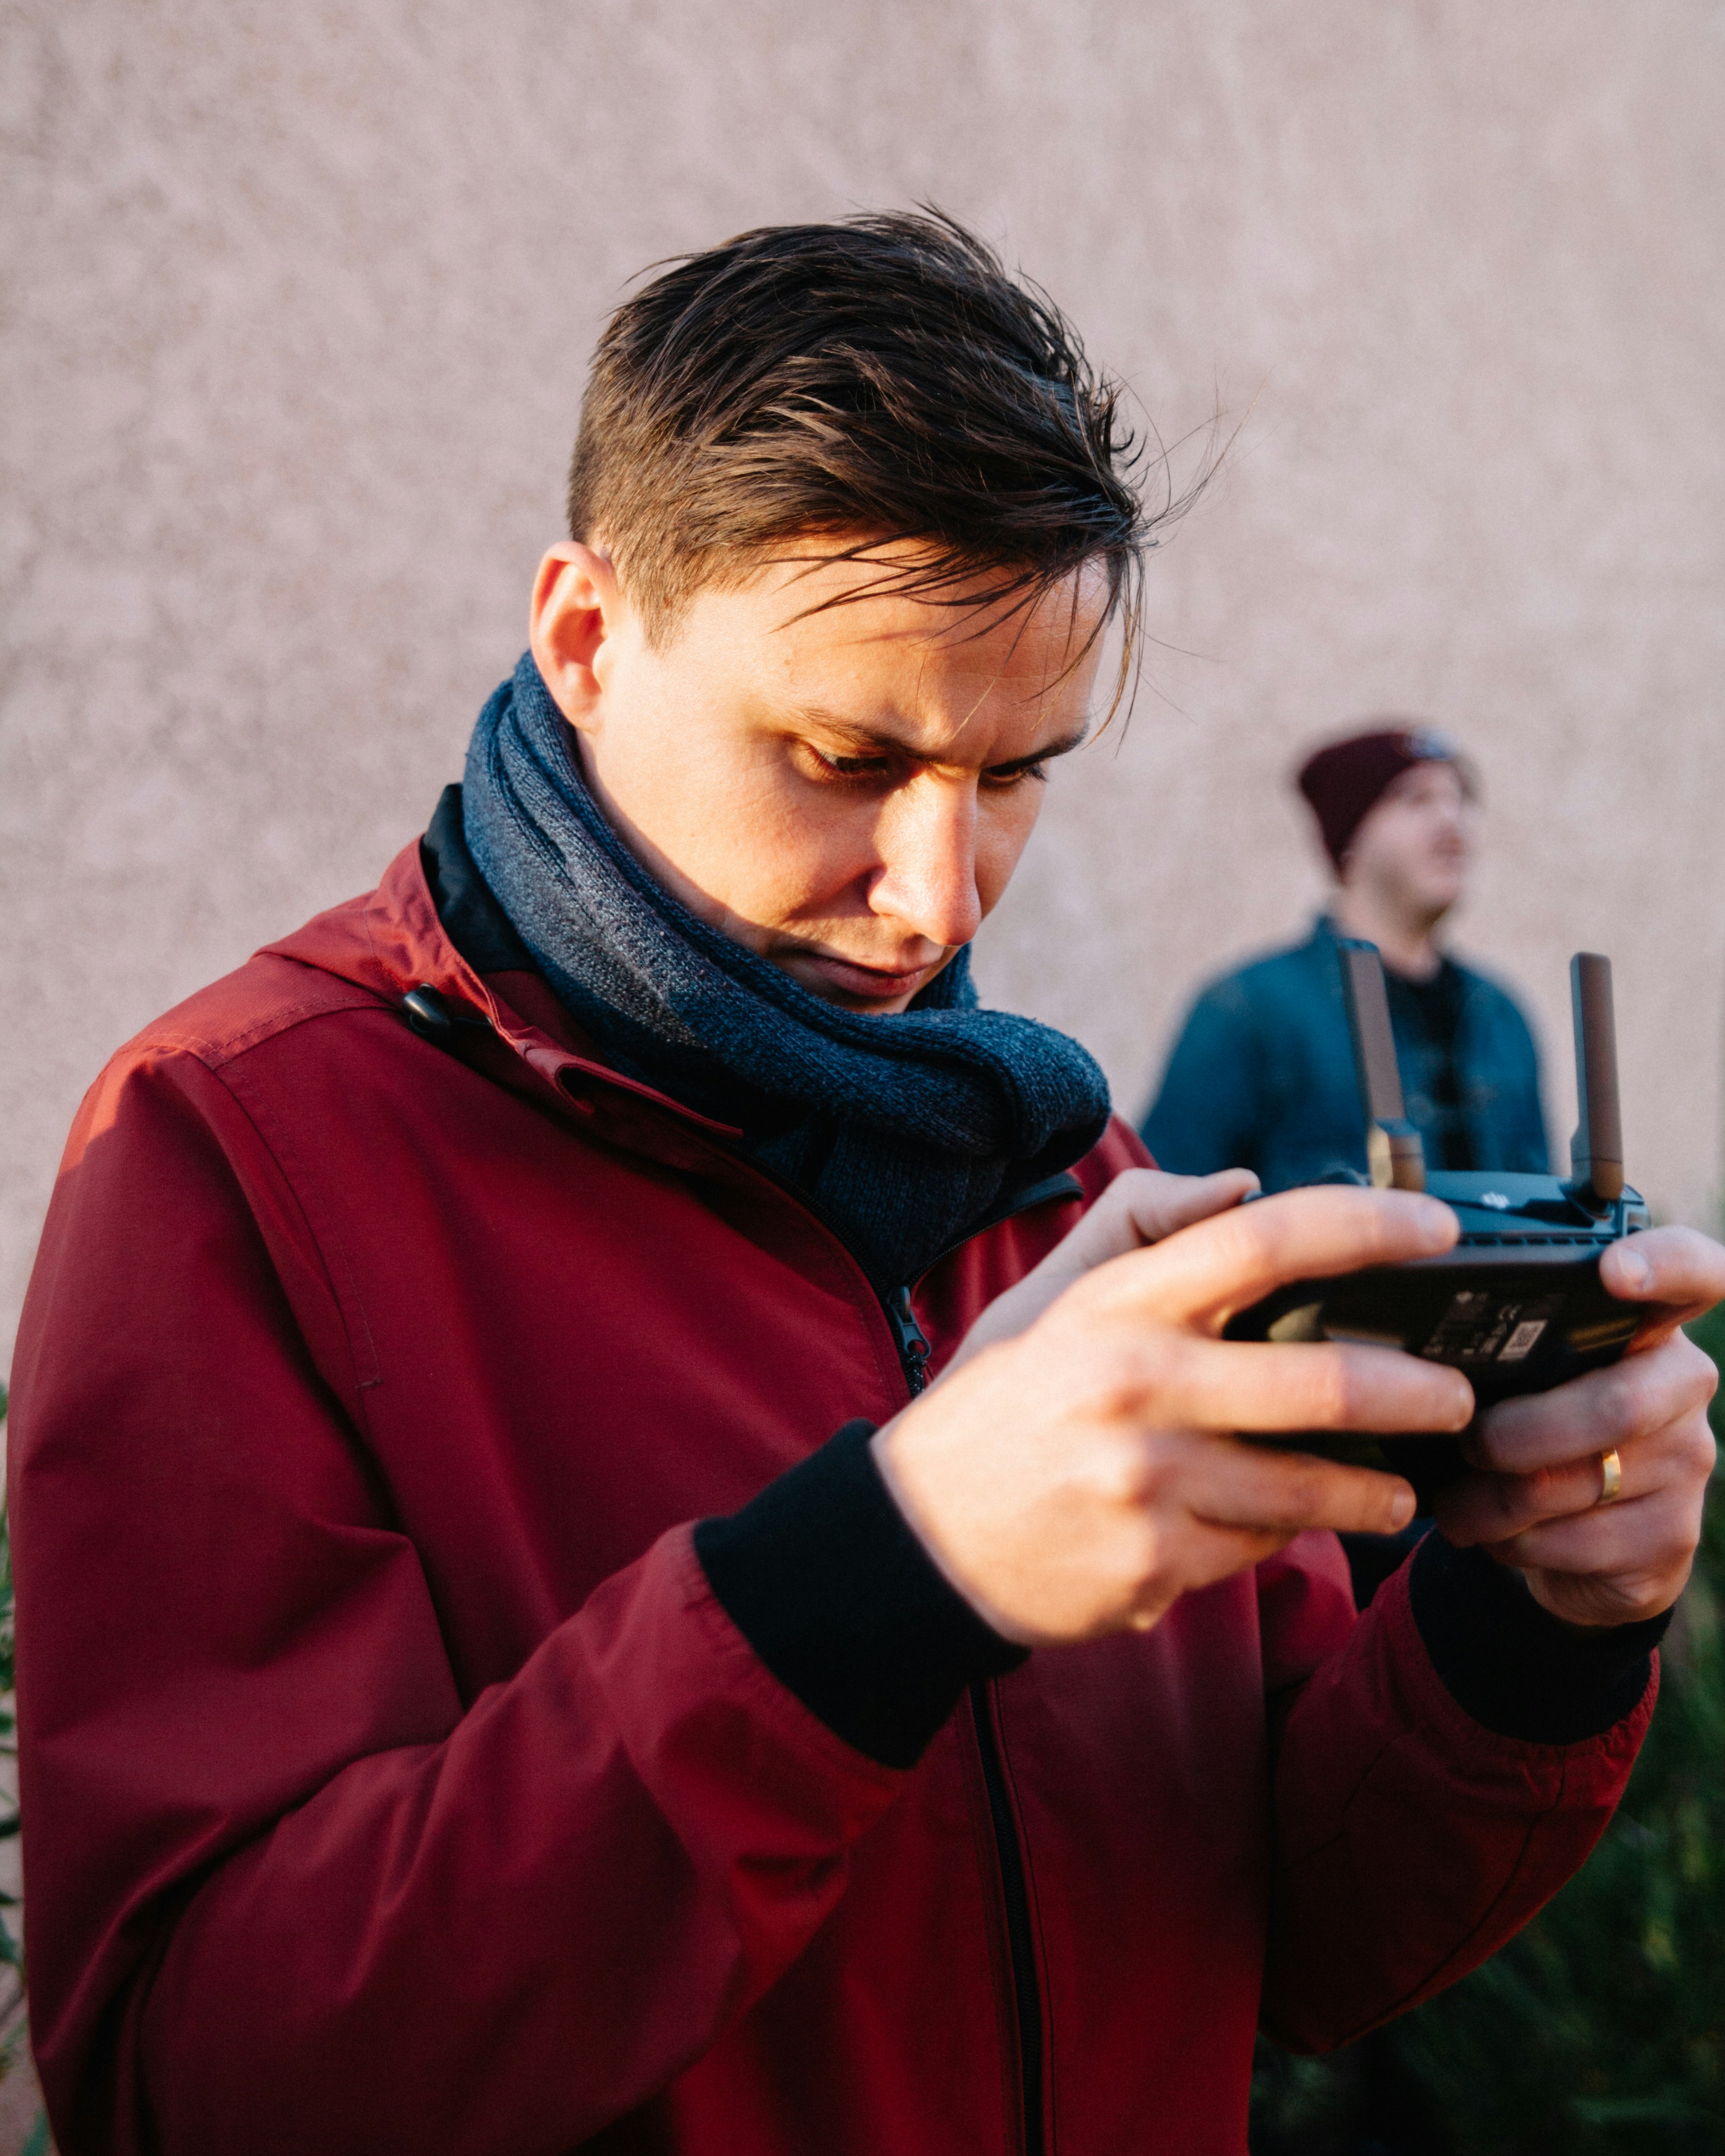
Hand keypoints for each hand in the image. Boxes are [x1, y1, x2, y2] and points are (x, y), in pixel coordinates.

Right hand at [874, 1185, 1472, 1644]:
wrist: (920, 1536)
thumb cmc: (1006, 1400)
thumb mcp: (1052, 1293)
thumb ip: (1145, 1225)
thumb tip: (1246, 1188)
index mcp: (1116, 1304)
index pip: (1265, 1241)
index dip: (1368, 1226)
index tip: (1438, 1230)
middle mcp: (1135, 1385)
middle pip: (1327, 1383)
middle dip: (1422, 1394)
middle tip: (1457, 1398)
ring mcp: (1147, 1484)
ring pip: (1314, 1488)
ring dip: (1378, 1489)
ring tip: (1400, 1487)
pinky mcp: (1153, 1566)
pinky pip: (1261, 1548)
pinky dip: (1284, 1536)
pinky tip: (1281, 1527)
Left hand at [1434, 1227, 1723, 1627]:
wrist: (1579, 1542)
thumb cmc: (1534, 1429)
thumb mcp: (1524, 1375)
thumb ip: (1506, 1345)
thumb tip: (1419, 1340)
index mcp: (1648, 1324)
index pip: (1693, 1271)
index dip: (1664, 1265)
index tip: (1614, 1272)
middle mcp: (1683, 1384)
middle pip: (1615, 1404)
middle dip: (1519, 1433)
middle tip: (1469, 1445)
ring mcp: (1687, 1462)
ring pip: (1582, 1482)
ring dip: (1496, 1500)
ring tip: (1457, 1503)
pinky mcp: (1671, 1535)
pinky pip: (1577, 1541)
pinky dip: (1516, 1542)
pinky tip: (1495, 1535)